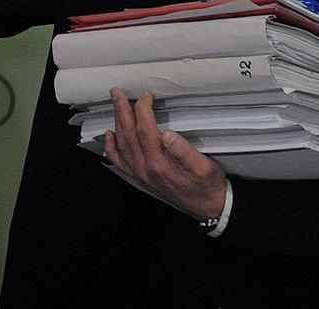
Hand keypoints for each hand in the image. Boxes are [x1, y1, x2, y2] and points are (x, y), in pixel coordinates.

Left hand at [104, 88, 226, 220]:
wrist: (207, 207)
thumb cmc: (208, 185)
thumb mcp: (204, 167)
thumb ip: (185, 152)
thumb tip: (168, 135)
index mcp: (160, 163)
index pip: (145, 129)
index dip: (143, 109)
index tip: (146, 95)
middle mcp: (146, 169)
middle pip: (128, 134)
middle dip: (121, 110)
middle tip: (117, 92)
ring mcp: (141, 174)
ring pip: (122, 144)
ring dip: (116, 123)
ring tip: (115, 105)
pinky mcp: (141, 178)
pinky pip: (120, 162)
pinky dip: (112, 148)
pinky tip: (110, 136)